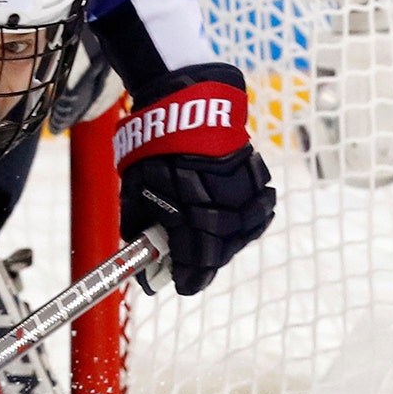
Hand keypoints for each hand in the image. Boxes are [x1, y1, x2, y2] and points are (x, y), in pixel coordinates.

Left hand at [116, 63, 276, 294]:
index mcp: (194, 223)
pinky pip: (257, 212)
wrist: (184, 108)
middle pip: (219, 255)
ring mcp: (246, 198)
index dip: (187, 280)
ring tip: (207, 235)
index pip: (197, 269)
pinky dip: (243, 219)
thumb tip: (142, 249)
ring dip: (223, 241)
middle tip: (189, 262)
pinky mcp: (258, 180)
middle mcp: (225, 215)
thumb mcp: (134, 195)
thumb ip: (139, 228)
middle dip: (202, 261)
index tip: (180, 284)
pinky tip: (229, 215)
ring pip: (240, 235)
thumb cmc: (153, 152)